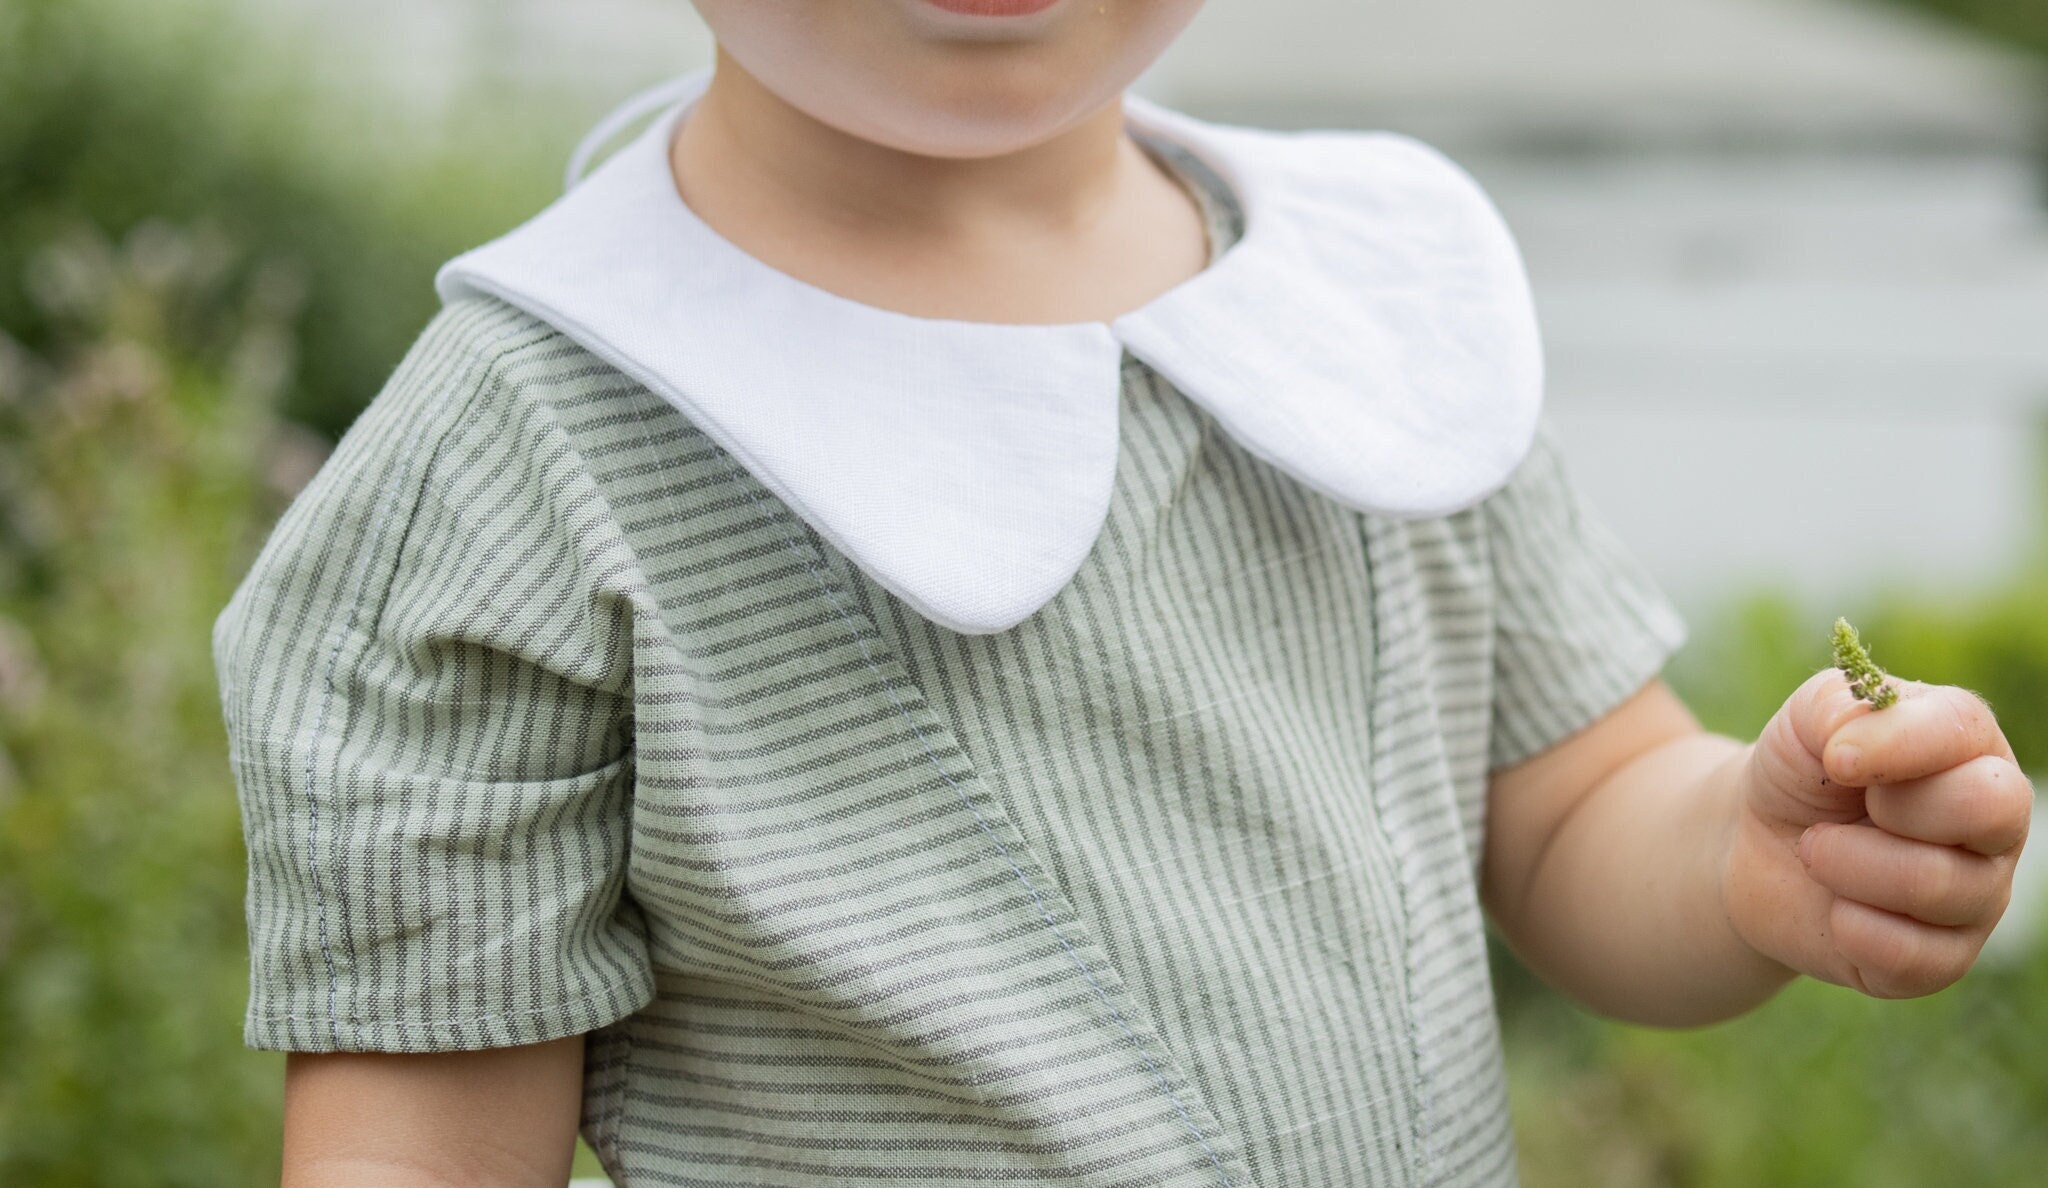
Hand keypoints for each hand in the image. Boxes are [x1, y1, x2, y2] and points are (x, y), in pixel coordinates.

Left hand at [1724, 668, 2032, 997]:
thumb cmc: (1801, 774)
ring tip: (1816, 852)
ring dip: (1846, 866)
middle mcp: (1993, 822)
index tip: (1835, 758)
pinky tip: (1834, 908)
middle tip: (1841, 809)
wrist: (1757, 847)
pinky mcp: (1945, 959)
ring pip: (1938, 886)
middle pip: (1988, 808)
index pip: (1964, 731)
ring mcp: (1979, 894)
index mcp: (1969, 747)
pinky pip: (1913, 957)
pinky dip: (1850, 928)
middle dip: (1892, 810)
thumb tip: (1855, 742)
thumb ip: (1836, 704)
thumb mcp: (1804, 722)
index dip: (1896, 743)